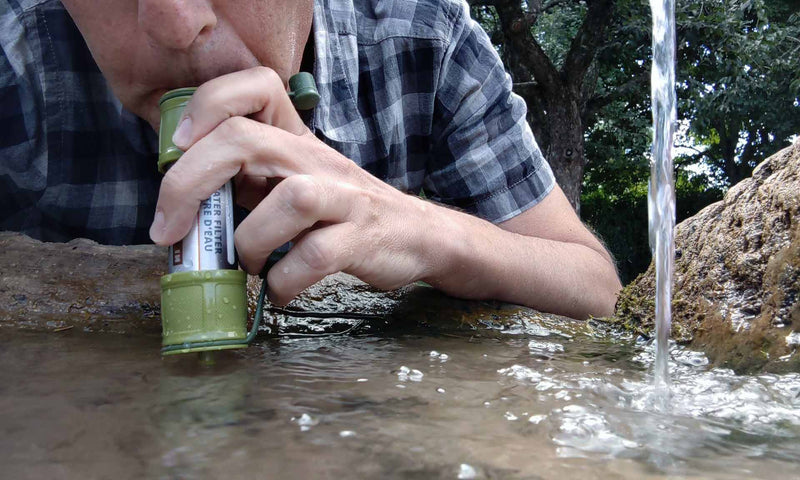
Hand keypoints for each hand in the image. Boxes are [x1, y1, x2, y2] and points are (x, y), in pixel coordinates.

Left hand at [149, 67, 436, 304]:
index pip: (255, 87)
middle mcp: (316, 158)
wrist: (416, 236)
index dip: (207, 106)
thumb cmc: (342, 211)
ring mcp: (343, 197)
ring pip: (289, 199)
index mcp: (295, 138)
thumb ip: (247, 178)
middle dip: (188, 184)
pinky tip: (279, 290)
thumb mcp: (294, 179)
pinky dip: (284, 281)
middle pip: (245, 140)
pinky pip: (315, 256)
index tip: (174, 150)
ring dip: (248, 242)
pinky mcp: (361, 238)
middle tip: (169, 231)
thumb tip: (179, 202)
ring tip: (246, 265)